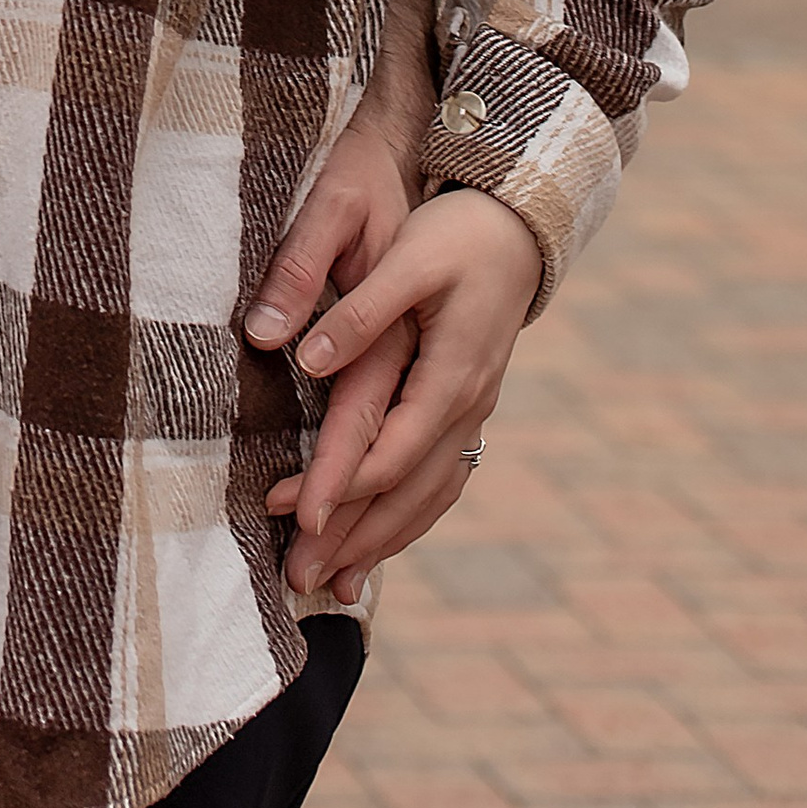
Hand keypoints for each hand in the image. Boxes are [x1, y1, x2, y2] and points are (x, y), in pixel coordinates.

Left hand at [266, 190, 545, 600]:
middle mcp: (466, 408)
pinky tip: (379, 542)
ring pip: (426, 498)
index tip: (290, 515)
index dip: (339, 488)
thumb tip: (307, 359)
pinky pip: (438, 482)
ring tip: (330, 585)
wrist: (516, 222)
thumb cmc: (458, 234)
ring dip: (377, 543)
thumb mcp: (408, 260)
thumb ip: (360, 313)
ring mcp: (471, 413)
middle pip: (405, 495)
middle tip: (294, 578)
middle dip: (350, 539)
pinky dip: (407, 520)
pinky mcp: (464, 407)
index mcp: (450, 377)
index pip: (388, 454)